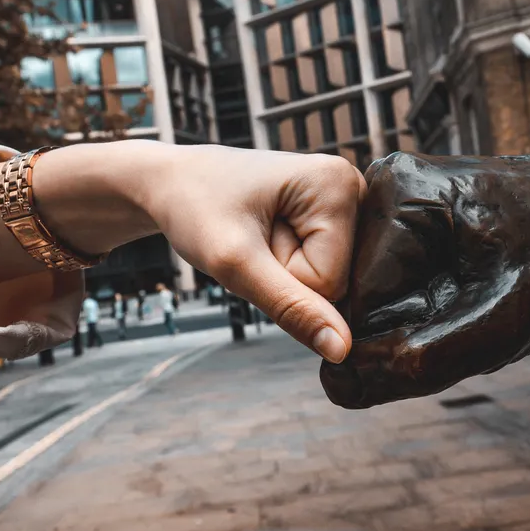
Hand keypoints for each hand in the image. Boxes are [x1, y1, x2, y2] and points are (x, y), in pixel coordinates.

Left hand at [140, 144, 366, 362]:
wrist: (174, 181)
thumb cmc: (196, 206)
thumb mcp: (235, 263)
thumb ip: (291, 307)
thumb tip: (342, 349)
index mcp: (340, 184)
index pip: (332, 282)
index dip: (283, 276)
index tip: (253, 240)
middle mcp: (354, 188)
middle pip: (339, 281)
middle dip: (288, 274)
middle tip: (254, 239)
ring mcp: (347, 203)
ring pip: (330, 280)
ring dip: (287, 271)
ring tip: (259, 234)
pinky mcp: (336, 216)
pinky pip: (324, 269)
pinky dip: (290, 265)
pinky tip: (271, 235)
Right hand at [319, 152, 529, 408]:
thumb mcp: (496, 327)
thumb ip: (414, 364)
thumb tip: (337, 388)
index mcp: (395, 196)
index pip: (356, 305)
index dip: (404, 342)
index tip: (463, 333)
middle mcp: (380, 185)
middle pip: (359, 298)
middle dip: (409, 327)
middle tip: (472, 319)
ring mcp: (389, 196)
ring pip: (372, 293)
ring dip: (415, 318)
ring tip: (471, 304)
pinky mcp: (401, 212)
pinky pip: (389, 279)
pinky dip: (422, 301)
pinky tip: (462, 293)